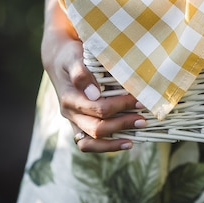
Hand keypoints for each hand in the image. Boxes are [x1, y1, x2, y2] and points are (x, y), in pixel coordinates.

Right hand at [42, 33, 145, 151]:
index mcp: (69, 97)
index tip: (140, 100)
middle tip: (143, 119)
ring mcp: (73, 121)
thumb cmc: (71, 56)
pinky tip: (126, 142)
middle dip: (122, 124)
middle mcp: (70, 113)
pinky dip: (107, 146)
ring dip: (114, 142)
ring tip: (134, 138)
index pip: (97, 108)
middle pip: (96, 128)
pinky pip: (89, 144)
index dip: (120, 106)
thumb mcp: (74, 57)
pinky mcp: (79, 125)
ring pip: (90, 142)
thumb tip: (94, 93)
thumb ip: (81, 73)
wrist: (60, 61)